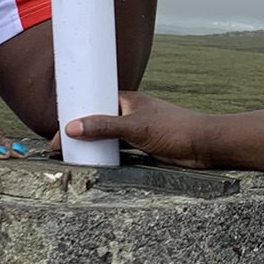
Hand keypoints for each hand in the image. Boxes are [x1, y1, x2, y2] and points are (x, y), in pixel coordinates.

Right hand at [65, 92, 214, 167]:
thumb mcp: (135, 127)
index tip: (59, 129)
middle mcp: (129, 113)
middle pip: (97, 121)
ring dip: (93, 145)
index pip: (93, 101)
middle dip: (80, 131)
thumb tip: (72, 127)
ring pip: (107, 136)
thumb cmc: (175, 128)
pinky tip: (97, 163)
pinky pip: (118, 150)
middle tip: (61, 147)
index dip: (75, 113)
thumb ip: (104, 127)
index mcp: (127, 100)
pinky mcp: (142, 147)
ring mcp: (136, 130)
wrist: (204, 146)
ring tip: (74, 157)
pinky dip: (107, 155)